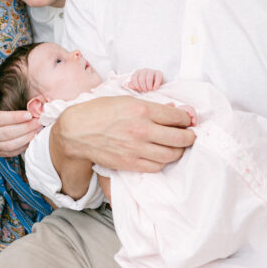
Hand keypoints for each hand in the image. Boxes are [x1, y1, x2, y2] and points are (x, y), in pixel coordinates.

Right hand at [0, 86, 38, 157]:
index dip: (15, 117)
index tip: (29, 114)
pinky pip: (13, 152)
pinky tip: (33, 137)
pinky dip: (25, 146)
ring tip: (39, 129)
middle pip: (8, 133)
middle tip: (39, 121)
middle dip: (26, 127)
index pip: (0, 119)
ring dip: (27, 137)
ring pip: (12, 144)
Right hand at [50, 95, 195, 196]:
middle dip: (189, 137)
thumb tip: (172, 111)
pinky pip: (156, 166)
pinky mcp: (130, 164)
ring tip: (176, 146)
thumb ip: (150, 106)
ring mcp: (136, 149)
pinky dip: (163, 161)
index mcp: (142, 110)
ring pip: (172, 155)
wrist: (77, 131)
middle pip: (180, 138)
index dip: (186, 119)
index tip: (187, 121)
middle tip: (189, 135)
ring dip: (179, 151)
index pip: (177, 117)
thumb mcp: (126, 100)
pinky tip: (160, 155)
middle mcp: (142, 130)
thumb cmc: (99, 112)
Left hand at [127, 67, 163, 91]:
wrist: (156, 83)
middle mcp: (144, 70)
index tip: (139, 90)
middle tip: (145, 91)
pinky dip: (156, 85)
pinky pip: (157, 78)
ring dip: (149, 87)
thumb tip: (127, 85)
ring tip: (150, 90)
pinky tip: (155, 88)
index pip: (134, 78)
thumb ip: (133, 85)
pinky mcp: (158, 73)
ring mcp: (151, 70)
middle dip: (143, 87)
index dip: (136, 86)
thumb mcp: (139, 85)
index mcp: (137, 72)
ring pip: (148, 79)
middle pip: (141, 79)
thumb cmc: (146, 85)